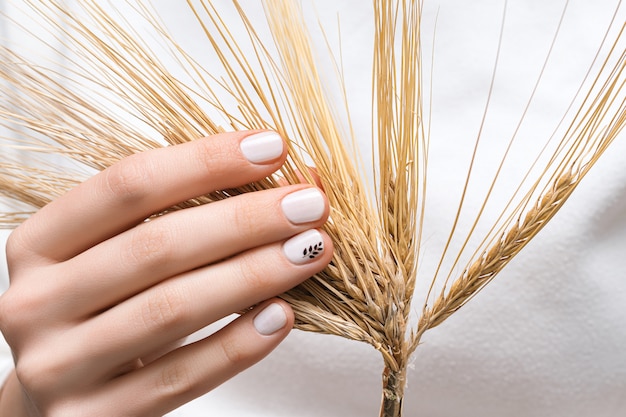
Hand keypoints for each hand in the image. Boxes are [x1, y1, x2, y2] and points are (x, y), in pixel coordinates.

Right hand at [0, 130, 331, 415]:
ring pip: (172, 309)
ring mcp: (58, 365)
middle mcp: (36, 301)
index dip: (204, 161)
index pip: (127, 185)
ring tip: (310, 251)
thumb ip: (186, 215)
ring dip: (253, 275)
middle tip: (310, 205)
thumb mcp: (120, 254)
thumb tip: (290, 180)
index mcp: (41, 244)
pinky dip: (237, 344)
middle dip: (244, 219)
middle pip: (156, 246)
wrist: (58, 399)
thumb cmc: (102, 309)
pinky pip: (179, 377)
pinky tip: (280, 316)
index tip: (271, 147)